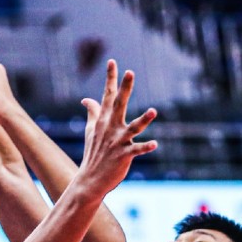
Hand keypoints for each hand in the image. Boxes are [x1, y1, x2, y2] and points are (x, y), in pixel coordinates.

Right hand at [74, 60, 157, 196]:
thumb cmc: (93, 153)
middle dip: (125, 88)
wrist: (90, 179)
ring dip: (144, 119)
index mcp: (104, 121)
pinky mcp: (124, 155)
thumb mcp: (90, 130)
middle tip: (130, 72)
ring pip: (133, 127)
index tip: (112, 61)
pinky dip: (145, 147)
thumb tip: (85, 99)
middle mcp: (110, 128)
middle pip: (119, 104)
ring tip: (153, 111)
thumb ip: (92, 113)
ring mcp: (117, 141)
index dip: (110, 78)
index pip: (107, 95)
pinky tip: (155, 144)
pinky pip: (137, 150)